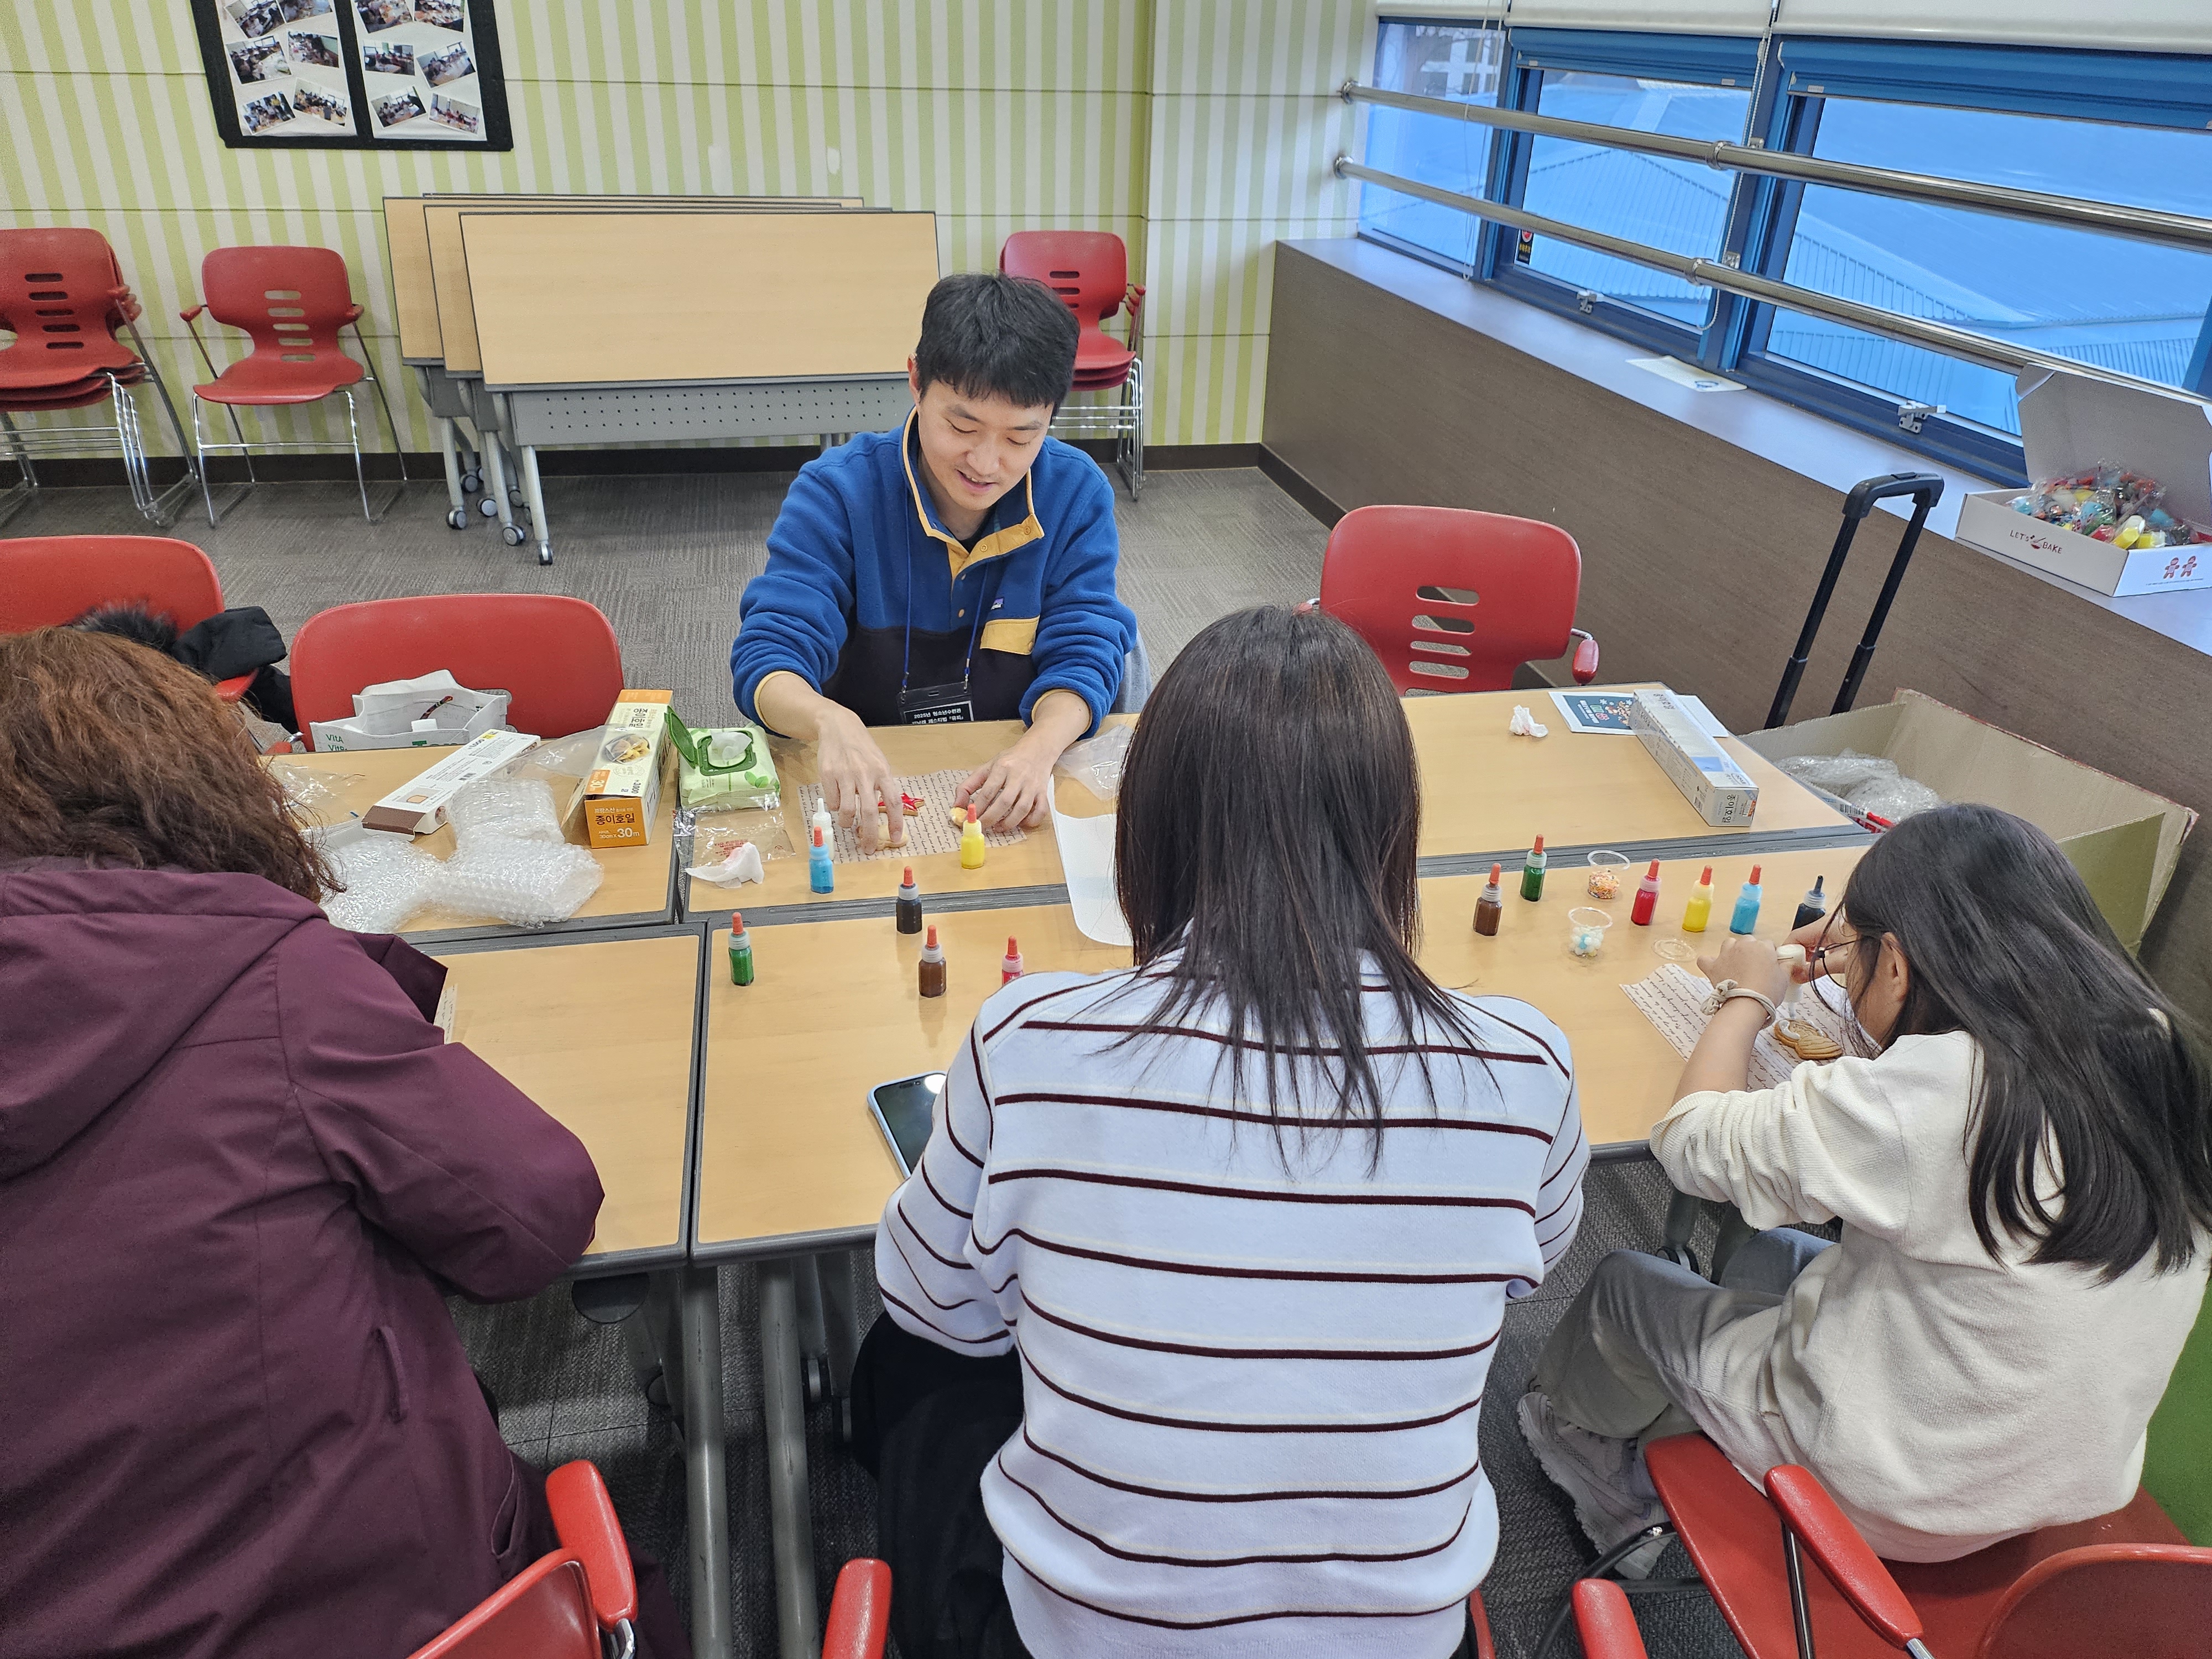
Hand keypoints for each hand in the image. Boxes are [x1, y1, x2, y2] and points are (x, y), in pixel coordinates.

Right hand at [815, 706, 903, 853]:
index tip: (894, 838)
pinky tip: (837, 800)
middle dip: (868, 835)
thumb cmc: (862, 749)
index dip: (895, 823)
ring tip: (847, 823)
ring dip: (847, 823)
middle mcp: (865, 774)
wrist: (838, 727)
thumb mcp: (879, 763)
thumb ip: (883, 785)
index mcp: (882, 772)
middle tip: (866, 848)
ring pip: (846, 811)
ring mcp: (845, 774)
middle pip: (869, 812)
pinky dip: (835, 807)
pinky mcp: (827, 774)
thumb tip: (888, 815)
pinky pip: (832, 802)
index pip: (893, 802)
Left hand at [955, 734, 1055, 831]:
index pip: (987, 791)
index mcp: (1002, 768)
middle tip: (981, 827)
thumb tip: (957, 806)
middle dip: (990, 818)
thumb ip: (969, 785)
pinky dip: (1031, 821)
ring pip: (1023, 809)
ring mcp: (1032, 785)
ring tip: (998, 827)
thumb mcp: (987, 767)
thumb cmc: (1010, 761)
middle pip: (1004, 802)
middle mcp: (1018, 776)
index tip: (967, 820)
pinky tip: (1020, 823)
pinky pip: (1041, 811)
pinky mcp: (1043, 792)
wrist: (1037, 750)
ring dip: (1009, 823)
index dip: (976, 809)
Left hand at [1696, 934, 1796, 1004]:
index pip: (1768, 945)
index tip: (1770, 966)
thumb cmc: (1767, 992)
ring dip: (1732, 952)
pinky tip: (1715, 969)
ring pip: (1728, 945)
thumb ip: (1786, 966)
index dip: (1769, 955)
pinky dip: (1709, 963)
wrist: (1747, 1004)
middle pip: (1748, 942)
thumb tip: (1787, 962)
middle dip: (1751, 952)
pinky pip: (1705, 959)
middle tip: (1754, 968)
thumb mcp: (1784, 978)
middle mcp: (1743, 946)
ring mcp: (1726, 954)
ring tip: (1736, 967)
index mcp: (1762, 946)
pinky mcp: (1713, 966)